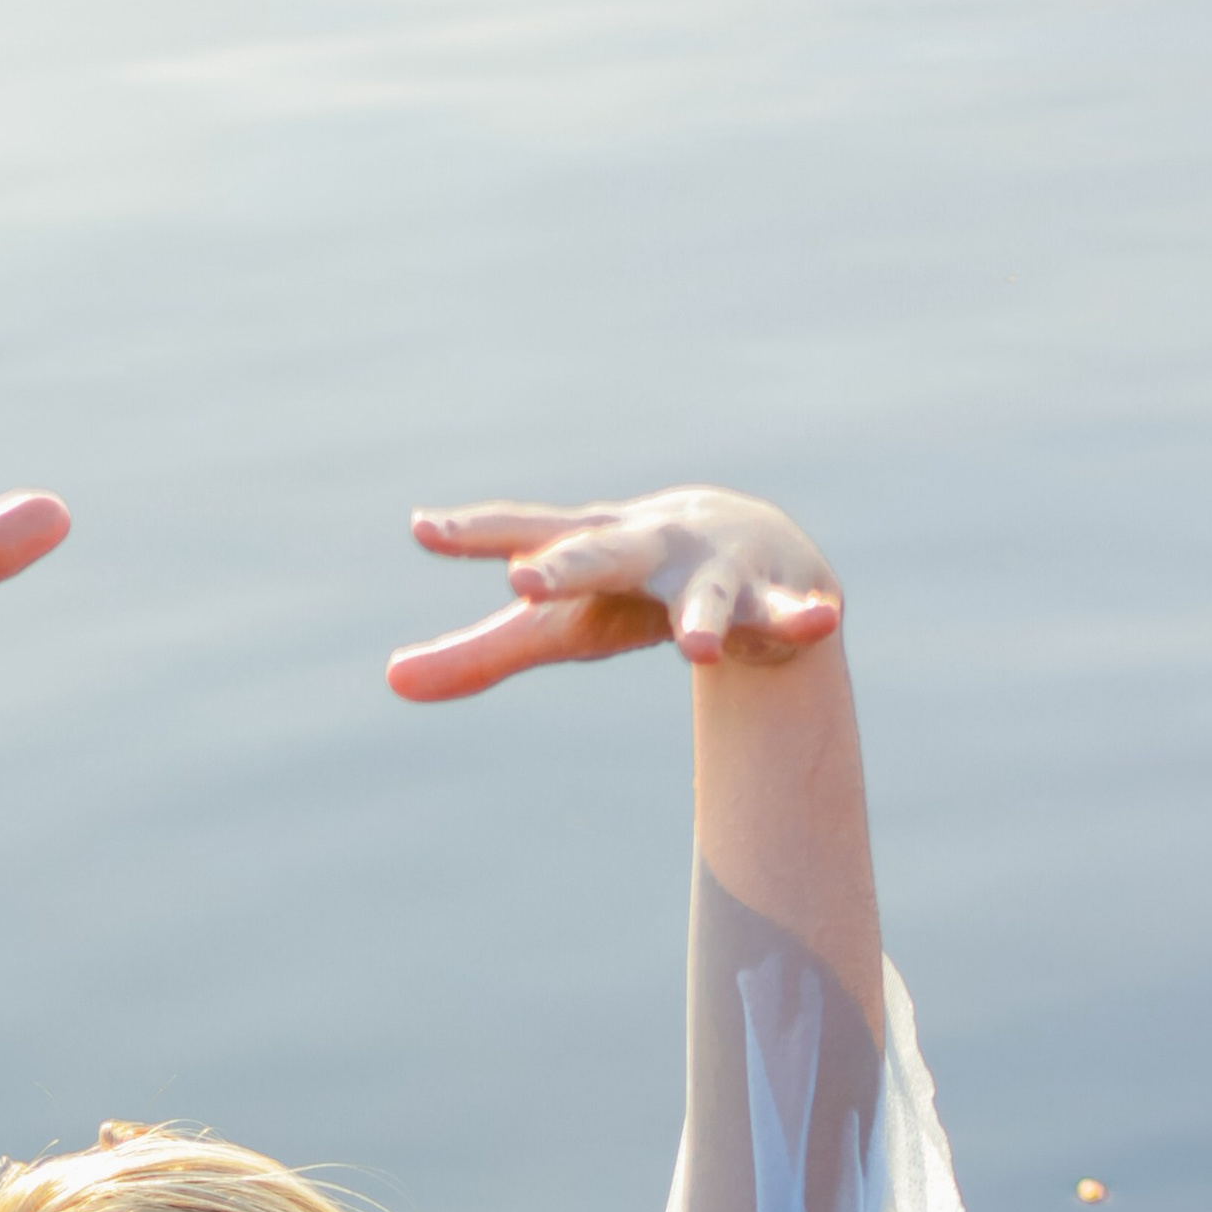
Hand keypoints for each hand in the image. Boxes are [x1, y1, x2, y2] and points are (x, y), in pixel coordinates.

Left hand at [386, 487, 840, 702]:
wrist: (749, 545)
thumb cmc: (630, 589)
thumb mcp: (558, 624)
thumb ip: (479, 654)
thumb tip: (391, 681)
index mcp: (588, 548)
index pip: (523, 536)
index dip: (474, 535)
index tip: (423, 530)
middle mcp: (646, 546)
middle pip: (601, 555)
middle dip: (568, 565)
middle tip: (523, 581)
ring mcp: (713, 569)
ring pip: (703, 595)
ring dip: (700, 618)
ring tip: (695, 651)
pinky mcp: (773, 599)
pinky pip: (789, 613)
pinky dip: (801, 618)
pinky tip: (820, 623)